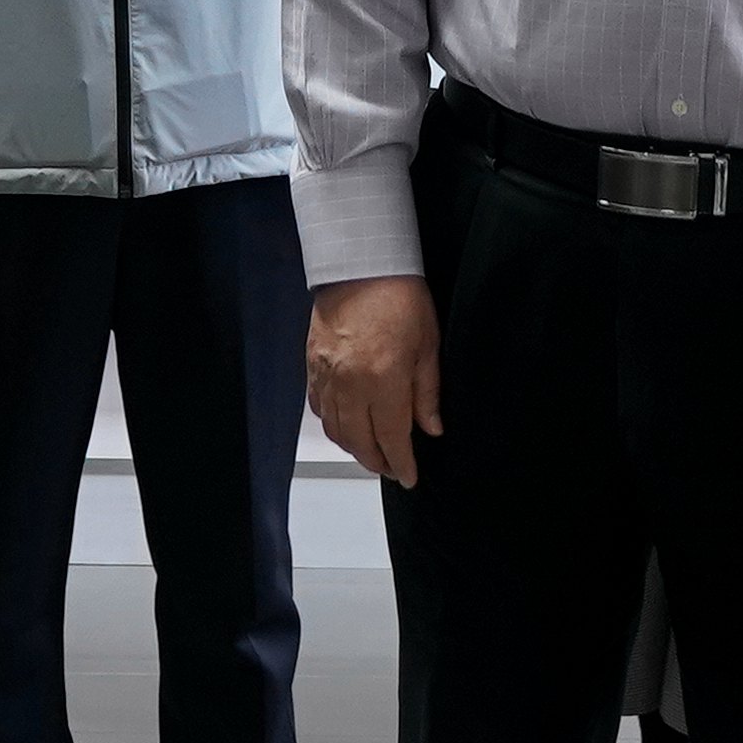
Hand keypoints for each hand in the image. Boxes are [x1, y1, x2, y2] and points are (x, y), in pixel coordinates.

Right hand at [307, 277, 442, 486]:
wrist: (360, 265)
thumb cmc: (401, 298)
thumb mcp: (428, 346)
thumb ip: (427, 393)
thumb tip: (431, 428)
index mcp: (384, 381)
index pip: (392, 438)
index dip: (401, 463)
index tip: (409, 477)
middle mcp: (350, 386)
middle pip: (359, 441)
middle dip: (377, 461)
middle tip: (392, 468)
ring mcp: (326, 376)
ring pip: (336, 429)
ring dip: (354, 447)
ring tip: (371, 452)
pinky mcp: (311, 366)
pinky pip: (318, 408)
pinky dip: (333, 424)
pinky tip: (346, 426)